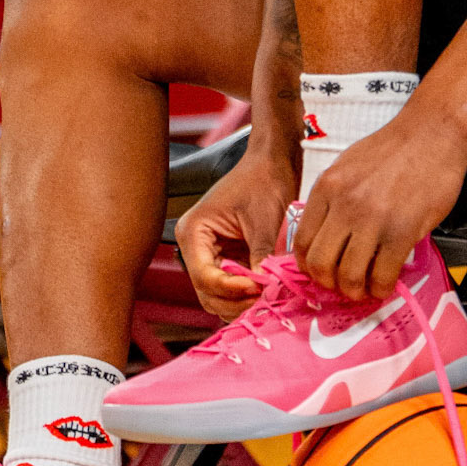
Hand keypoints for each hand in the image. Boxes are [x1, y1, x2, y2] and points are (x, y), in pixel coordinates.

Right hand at [174, 142, 295, 320]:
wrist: (273, 163)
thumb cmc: (264, 181)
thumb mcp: (264, 222)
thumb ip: (261, 257)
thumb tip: (265, 289)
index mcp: (194, 232)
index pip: (204, 276)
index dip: (231, 288)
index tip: (258, 287)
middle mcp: (196, 247)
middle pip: (207, 292)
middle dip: (235, 300)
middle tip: (266, 298)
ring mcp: (210, 255)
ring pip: (218, 296)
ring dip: (241, 301)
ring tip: (268, 295)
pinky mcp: (227, 258)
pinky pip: (231, 287)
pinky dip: (246, 294)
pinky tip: (267, 290)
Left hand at [296, 104, 466, 301]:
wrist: (433, 132)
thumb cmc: (394, 148)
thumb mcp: (348, 166)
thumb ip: (333, 199)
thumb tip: (325, 234)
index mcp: (327, 187)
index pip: (302, 241)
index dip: (309, 266)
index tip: (320, 273)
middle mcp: (344, 205)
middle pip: (320, 264)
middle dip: (330, 283)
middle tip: (342, 285)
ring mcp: (373, 220)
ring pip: (349, 276)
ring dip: (356, 290)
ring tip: (365, 288)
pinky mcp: (402, 231)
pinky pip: (383, 274)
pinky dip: (382, 288)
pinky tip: (385, 284)